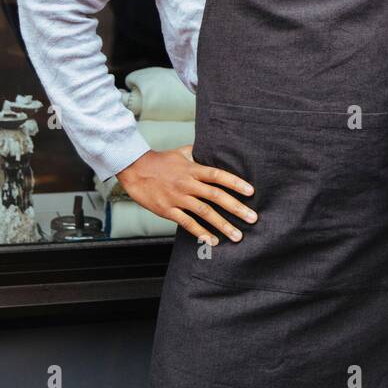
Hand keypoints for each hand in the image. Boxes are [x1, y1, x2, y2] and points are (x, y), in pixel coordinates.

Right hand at [116, 146, 256, 245]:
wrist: (134, 170)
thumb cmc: (161, 161)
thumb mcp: (182, 152)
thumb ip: (200, 153)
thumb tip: (216, 146)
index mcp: (193, 169)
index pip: (218, 175)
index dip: (235, 183)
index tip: (251, 192)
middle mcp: (187, 184)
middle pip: (216, 196)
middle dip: (236, 208)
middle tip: (253, 218)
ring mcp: (178, 198)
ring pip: (204, 212)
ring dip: (222, 225)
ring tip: (238, 235)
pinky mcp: (167, 210)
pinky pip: (187, 223)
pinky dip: (200, 232)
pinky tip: (212, 240)